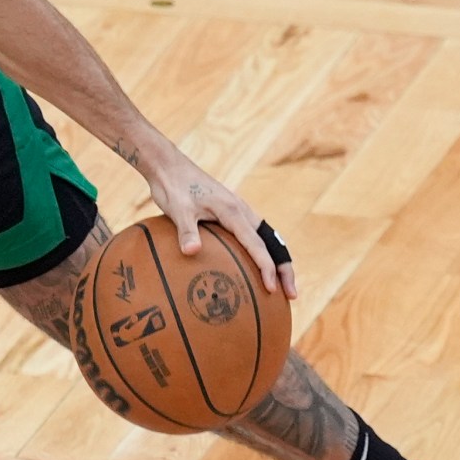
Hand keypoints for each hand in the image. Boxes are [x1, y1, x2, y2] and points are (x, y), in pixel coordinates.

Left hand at [137, 146, 298, 298]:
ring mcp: (238, 210)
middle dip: (284, 268)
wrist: (169, 165)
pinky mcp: (230, 211)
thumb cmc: (173, 187)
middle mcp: (242, 210)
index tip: (272, 289)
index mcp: (233, 211)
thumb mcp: (177, 210)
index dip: (267, 268)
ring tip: (280, 284)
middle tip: (290, 294)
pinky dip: (261, 251)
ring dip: (276, 260)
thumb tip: (191, 252)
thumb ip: (186, 231)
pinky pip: (253, 234)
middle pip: (272, 243)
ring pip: (266, 238)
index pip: (257, 244)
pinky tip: (254, 265)